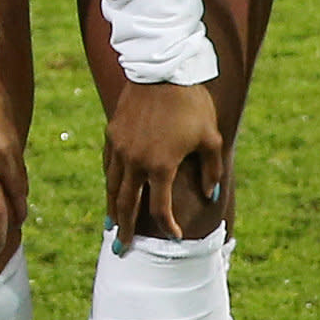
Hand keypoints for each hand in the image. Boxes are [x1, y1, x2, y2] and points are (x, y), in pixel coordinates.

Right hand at [103, 80, 225, 250]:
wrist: (161, 71)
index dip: (167, 225)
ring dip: (112, 208)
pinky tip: (112, 189)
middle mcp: (135, 161)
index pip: (160, 208)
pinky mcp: (112, 134)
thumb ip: (211, 170)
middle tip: (122, 248)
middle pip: (126, 204)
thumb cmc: (192, 105)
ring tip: (112, 225)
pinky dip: (110, 181)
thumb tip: (210, 195)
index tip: (173, 236)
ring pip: (112, 186)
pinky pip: (108, 165)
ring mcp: (120, 148)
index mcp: (161, 166)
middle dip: (125, 228)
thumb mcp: (211, 139)